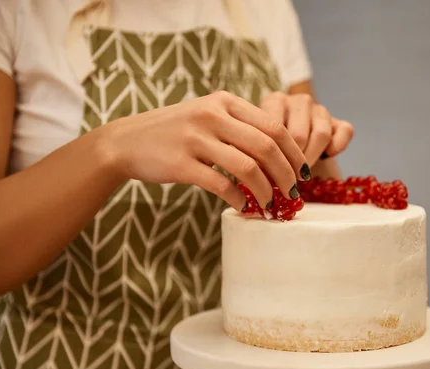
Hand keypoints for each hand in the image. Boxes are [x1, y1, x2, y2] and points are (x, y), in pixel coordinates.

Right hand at [100, 91, 309, 210]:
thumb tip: (280, 157)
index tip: (304, 174)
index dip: (295, 153)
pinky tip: (243, 206)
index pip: (274, 126)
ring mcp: (196, 138)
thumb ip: (239, 126)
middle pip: (267, 146)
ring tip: (271, 206)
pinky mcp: (181, 164)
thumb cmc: (174, 132)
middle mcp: (212, 115)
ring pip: (247, 167)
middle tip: (293, 194)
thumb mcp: (207, 115)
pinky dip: (238, 199)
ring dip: (265, 191)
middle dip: (286, 174)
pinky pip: (221, 185)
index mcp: (225, 101)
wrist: (126, 142)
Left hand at [260, 92, 353, 165]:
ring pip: (322, 135)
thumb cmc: (269, 149)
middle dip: (293, 162)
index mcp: (275, 101)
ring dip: (312, 158)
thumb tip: (259, 172)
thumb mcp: (259, 146)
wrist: (289, 150)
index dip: (276, 156)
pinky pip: (344, 133)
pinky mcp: (339, 121)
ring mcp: (321, 109)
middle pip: (300, 135)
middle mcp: (299, 101)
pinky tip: (325, 157)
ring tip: (302, 172)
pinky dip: (335, 149)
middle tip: (287, 177)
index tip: (272, 173)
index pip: (276, 128)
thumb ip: (258, 152)